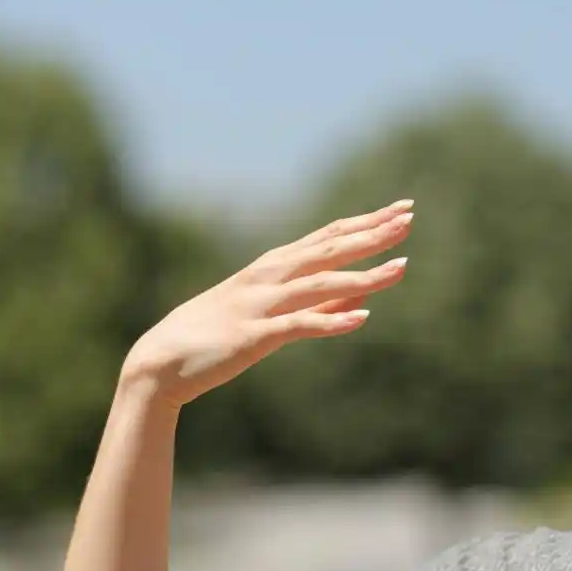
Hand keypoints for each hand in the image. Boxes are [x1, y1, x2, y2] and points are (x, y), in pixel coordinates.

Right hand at [119, 200, 414, 407]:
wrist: (162, 361)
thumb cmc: (220, 332)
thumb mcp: (274, 310)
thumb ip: (319, 301)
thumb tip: (363, 295)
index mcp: (275, 265)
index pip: (330, 235)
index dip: (368, 222)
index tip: (402, 209)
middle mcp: (270, 276)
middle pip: (330, 249)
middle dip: (373, 234)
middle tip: (409, 219)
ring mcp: (262, 304)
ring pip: (322, 283)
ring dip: (365, 275)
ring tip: (402, 268)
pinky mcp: (254, 336)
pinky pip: (299, 326)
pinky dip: (331, 320)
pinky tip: (361, 318)